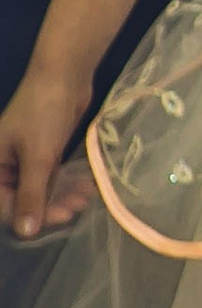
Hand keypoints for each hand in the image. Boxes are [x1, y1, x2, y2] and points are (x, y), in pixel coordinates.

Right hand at [0, 68, 91, 238]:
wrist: (64, 75)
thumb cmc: (44, 113)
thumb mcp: (38, 157)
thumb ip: (32, 195)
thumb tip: (25, 232)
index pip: (4, 205)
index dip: (30, 216)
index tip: (60, 217)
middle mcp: (5, 165)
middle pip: (24, 198)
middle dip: (51, 205)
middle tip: (77, 207)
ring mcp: (25, 158)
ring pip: (41, 188)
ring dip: (62, 195)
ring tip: (87, 197)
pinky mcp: (45, 151)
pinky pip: (53, 175)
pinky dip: (67, 182)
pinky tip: (86, 186)